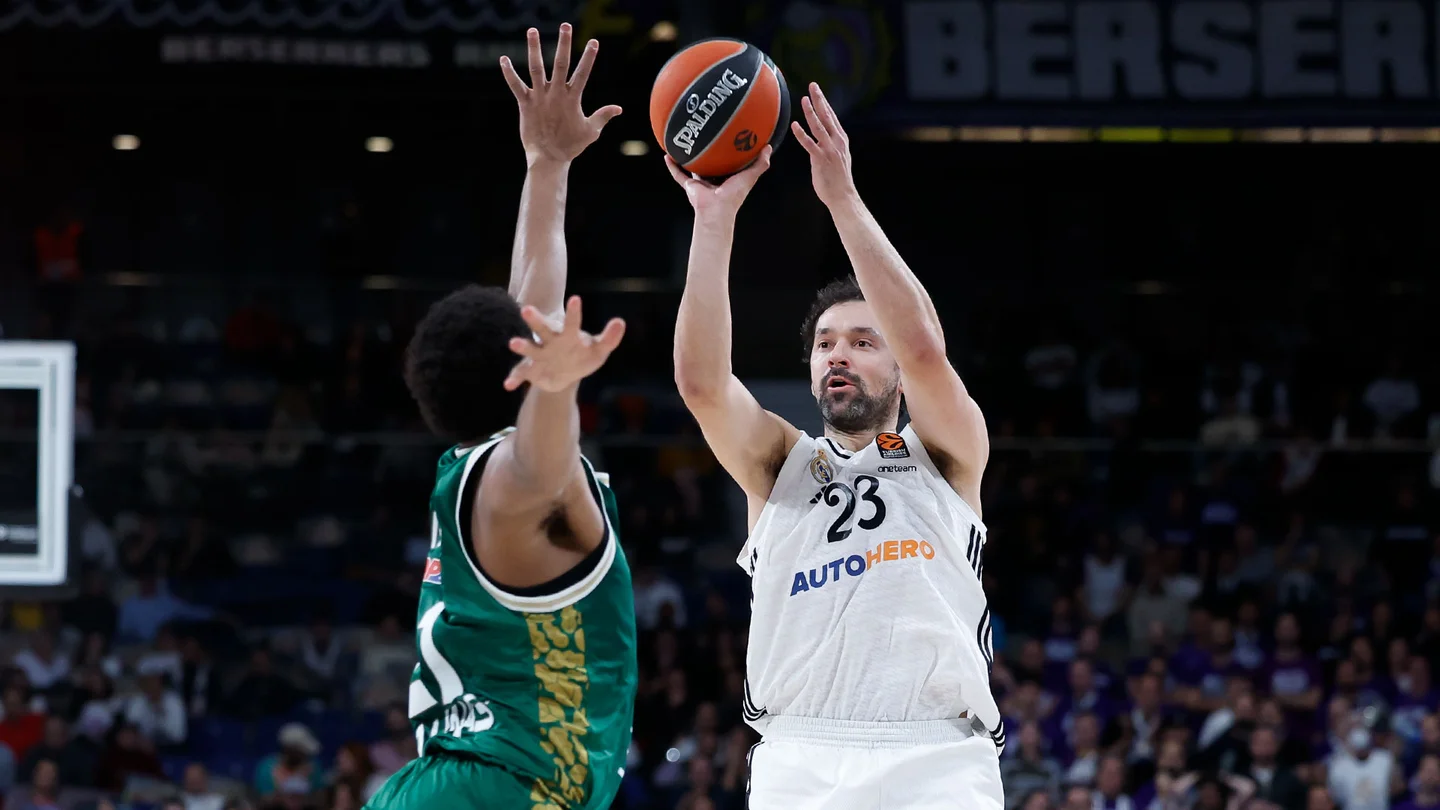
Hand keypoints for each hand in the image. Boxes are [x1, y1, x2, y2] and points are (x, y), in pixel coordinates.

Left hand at [500, 24, 621, 164]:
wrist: (548, 159)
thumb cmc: (571, 146)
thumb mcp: (591, 131)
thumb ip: (603, 116)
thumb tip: (619, 108)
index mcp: (572, 99)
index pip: (583, 73)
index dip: (589, 57)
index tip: (593, 41)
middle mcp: (556, 94)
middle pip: (560, 64)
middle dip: (564, 44)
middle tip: (565, 26)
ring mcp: (540, 98)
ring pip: (536, 68)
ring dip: (534, 48)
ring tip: (532, 30)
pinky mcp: (525, 104)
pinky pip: (516, 86)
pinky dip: (509, 73)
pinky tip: (503, 59)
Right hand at [504, 296, 624, 392]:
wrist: (565, 374)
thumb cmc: (583, 355)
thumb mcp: (599, 349)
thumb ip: (610, 338)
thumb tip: (620, 322)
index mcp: (568, 335)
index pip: (572, 322)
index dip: (574, 313)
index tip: (576, 299)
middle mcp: (550, 342)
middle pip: (542, 329)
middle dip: (535, 320)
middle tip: (526, 309)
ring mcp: (539, 355)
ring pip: (530, 349)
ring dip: (522, 346)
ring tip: (513, 343)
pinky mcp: (531, 370)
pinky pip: (521, 373)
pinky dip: (514, 378)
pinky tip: (508, 385)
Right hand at [663, 146, 772, 220]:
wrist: (716, 210)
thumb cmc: (734, 195)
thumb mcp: (750, 176)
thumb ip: (761, 163)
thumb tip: (768, 147)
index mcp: (728, 177)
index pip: (728, 161)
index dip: (728, 150)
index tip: (728, 135)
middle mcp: (713, 178)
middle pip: (709, 162)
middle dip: (707, 150)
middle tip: (704, 132)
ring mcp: (700, 182)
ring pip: (692, 166)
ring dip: (686, 156)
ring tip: (682, 140)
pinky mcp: (690, 186)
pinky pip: (678, 174)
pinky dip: (672, 166)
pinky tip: (667, 154)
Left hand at [791, 82, 857, 207]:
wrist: (843, 195)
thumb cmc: (839, 178)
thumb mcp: (839, 156)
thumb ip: (832, 144)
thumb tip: (825, 136)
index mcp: (841, 139)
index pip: (831, 116)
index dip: (824, 102)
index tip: (817, 90)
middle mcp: (837, 141)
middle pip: (827, 116)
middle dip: (819, 100)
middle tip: (813, 85)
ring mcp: (829, 149)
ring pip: (819, 126)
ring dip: (811, 112)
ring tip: (804, 99)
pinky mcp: (821, 159)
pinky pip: (810, 144)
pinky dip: (802, 134)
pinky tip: (795, 125)